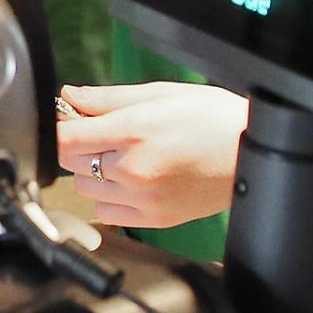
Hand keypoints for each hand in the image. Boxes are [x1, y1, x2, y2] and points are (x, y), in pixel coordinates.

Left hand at [55, 81, 249, 229]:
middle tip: (100, 134)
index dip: (59, 128)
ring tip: (119, 157)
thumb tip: (70, 97)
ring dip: (91, 172)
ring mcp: (143, 198)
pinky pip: (107, 213)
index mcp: (133, 132)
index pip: (64, 138)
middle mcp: (134, 169)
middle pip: (70, 163)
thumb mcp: (159, 93)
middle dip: (78, 146)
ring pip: (86, 189)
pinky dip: (108, 198)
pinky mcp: (154, 219)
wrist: (252, 152)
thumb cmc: (214, 119)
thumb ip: (107, 98)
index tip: (66, 122)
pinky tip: (127, 181)